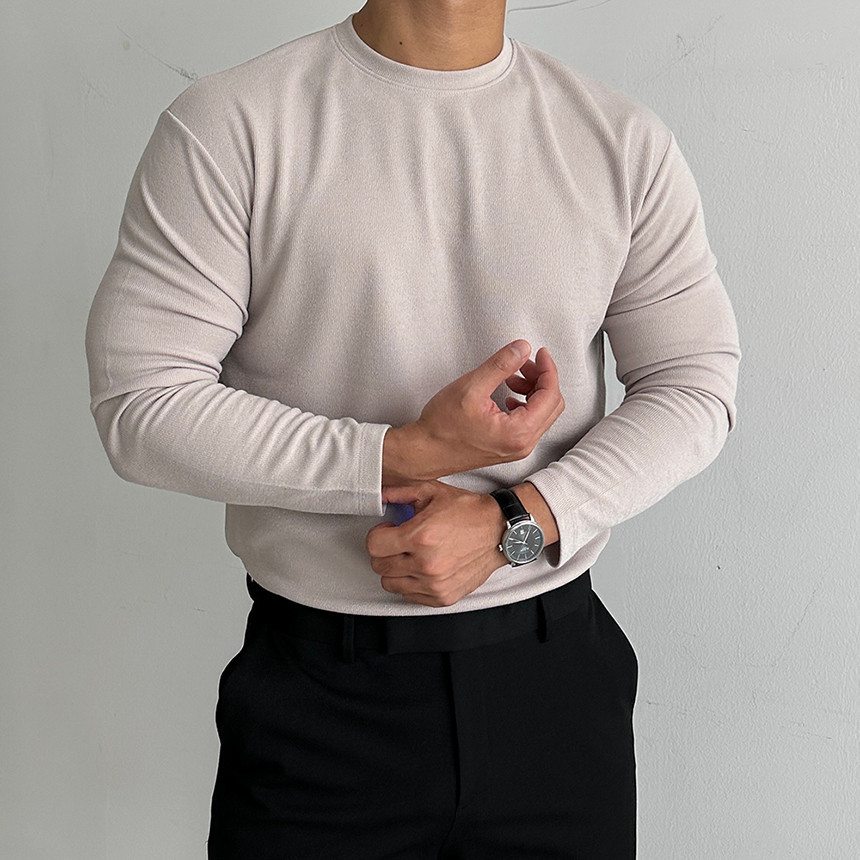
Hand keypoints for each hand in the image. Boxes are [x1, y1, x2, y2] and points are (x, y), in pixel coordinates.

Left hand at [365, 481, 507, 606]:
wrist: (500, 531)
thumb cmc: (469, 512)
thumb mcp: (433, 492)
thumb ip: (401, 493)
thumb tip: (379, 495)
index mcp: (420, 536)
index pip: (374, 546)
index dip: (378, 534)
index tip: (388, 530)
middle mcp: (426, 563)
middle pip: (379, 566)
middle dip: (385, 551)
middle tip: (399, 542)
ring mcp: (435, 584)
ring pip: (390, 584)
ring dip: (396, 569)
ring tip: (411, 555)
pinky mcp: (443, 597)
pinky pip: (409, 596)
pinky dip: (411, 584)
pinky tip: (422, 568)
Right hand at [382, 340, 564, 482]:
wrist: (424, 452)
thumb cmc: (442, 427)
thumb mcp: (471, 387)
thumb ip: (501, 365)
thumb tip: (522, 349)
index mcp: (518, 432)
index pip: (550, 395)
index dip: (548, 369)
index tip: (539, 353)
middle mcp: (522, 444)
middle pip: (551, 405)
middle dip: (541, 379)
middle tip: (522, 363)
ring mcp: (517, 448)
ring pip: (542, 413)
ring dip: (532, 391)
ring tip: (510, 378)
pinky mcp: (509, 448)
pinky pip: (530, 423)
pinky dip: (524, 404)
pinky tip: (506, 395)